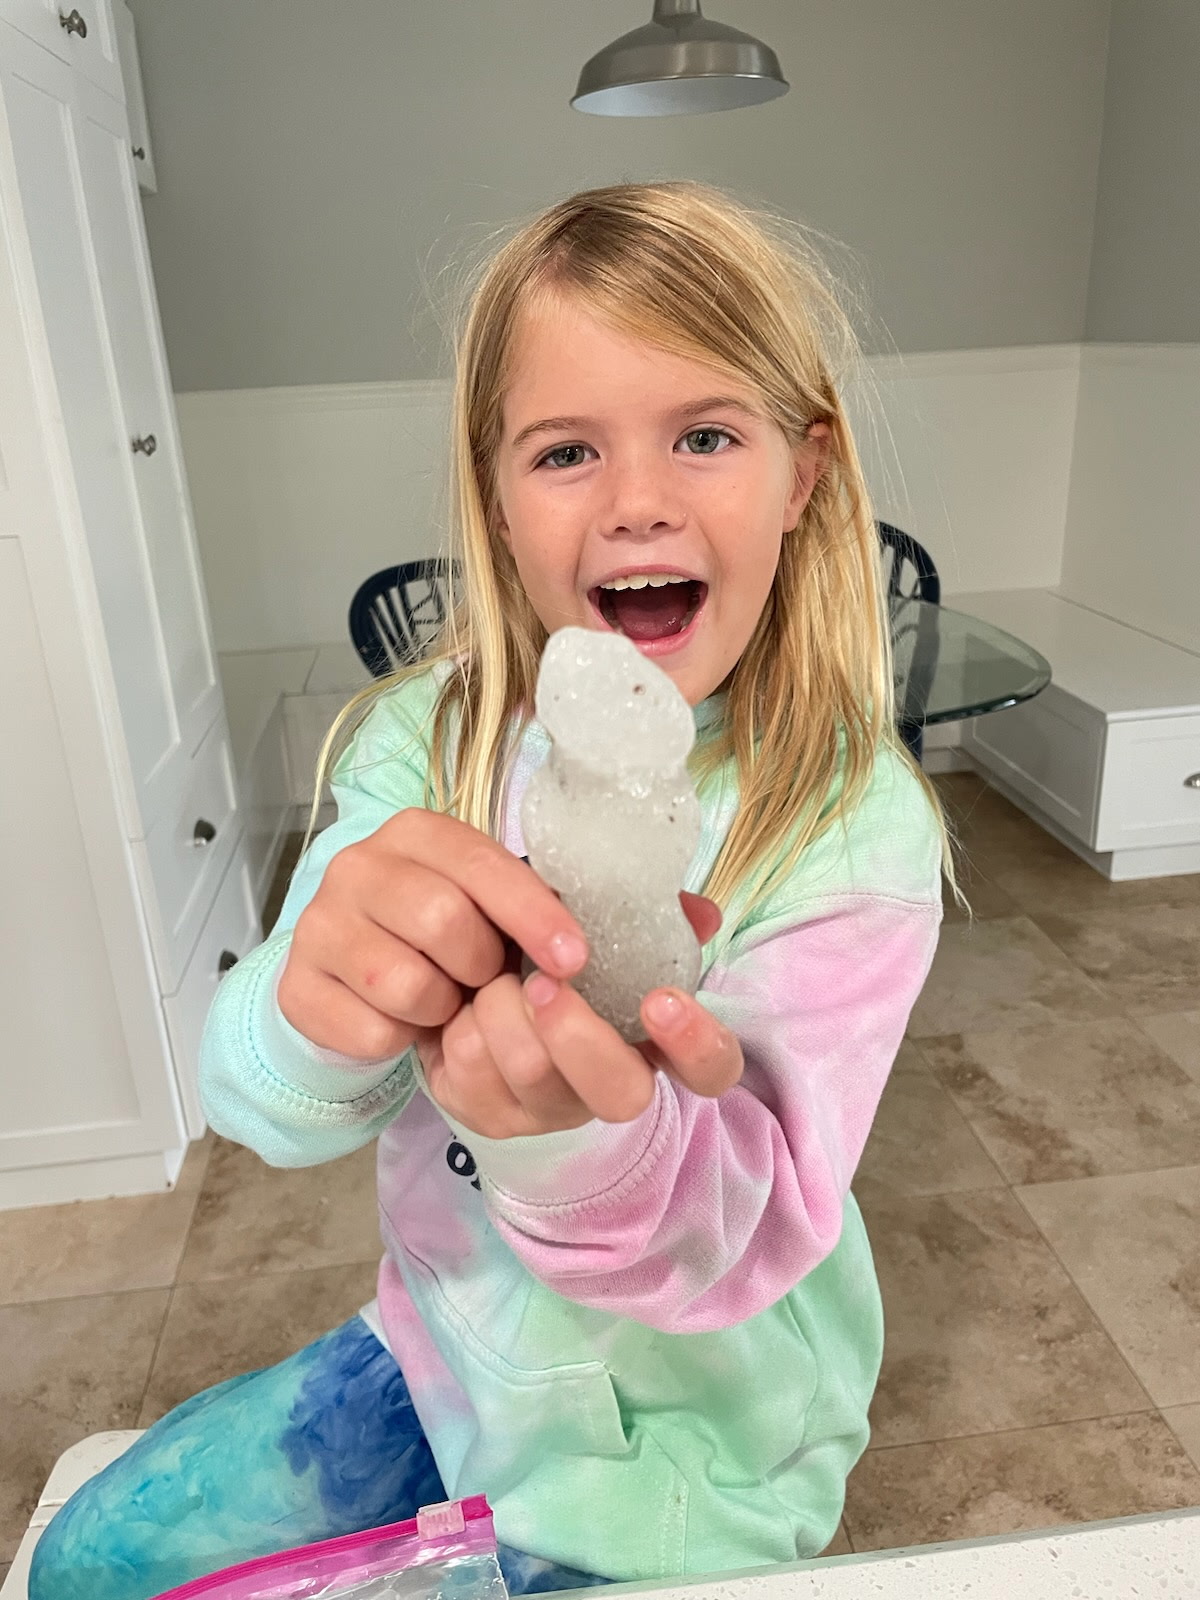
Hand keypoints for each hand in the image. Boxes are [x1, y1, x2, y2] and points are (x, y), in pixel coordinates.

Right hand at [278, 811, 589, 1059]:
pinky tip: (400, 1020)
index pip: (481, 864)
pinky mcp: (295, 987)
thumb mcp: (482, 903)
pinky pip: (372, 1033)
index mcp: (414, 832)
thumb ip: (523, 906)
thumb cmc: (438, 933)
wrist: (353, 974)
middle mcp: (357, 866)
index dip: (534, 915)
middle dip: (481, 964)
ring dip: (441, 1007)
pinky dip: (401, 1039)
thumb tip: (573, 948)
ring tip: (441, 998)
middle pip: (442, 920)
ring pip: (406, 984)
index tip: (574, 960)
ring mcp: (318, 925)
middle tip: (483, 977)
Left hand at [417, 893, 743, 1138]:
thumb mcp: (592, 927)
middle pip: (621, 1094)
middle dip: (577, 1034)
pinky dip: (462, 1022)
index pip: (711, 1069)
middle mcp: (611, 1087)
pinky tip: (462, 1006)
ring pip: (533, 1071)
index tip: (661, 1000)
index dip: (697, 1044)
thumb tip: (701, 911)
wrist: (468, 985)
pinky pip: (473, 1072)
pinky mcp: (491, 1116)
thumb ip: (645, 915)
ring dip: (503, 1007)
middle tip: (542, 982)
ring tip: (492, 977)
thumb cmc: (547, 953)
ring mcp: (550, 1111)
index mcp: (654, 1042)